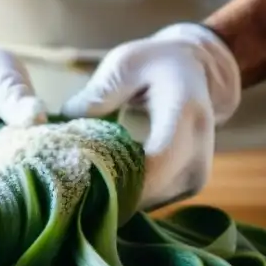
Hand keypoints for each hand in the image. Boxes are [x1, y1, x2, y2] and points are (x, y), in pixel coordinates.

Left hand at [61, 23, 240, 208]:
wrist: (195, 72)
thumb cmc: (154, 64)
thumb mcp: (124, 63)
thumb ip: (98, 93)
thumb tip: (66, 123)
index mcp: (185, 113)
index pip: (158, 161)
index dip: (117, 177)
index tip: (78, 172)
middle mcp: (199, 150)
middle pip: (149, 190)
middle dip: (107, 190)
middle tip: (70, 178)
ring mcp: (196, 174)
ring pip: (148, 202)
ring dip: (115, 195)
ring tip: (86, 175)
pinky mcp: (188, 188)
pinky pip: (152, 202)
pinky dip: (128, 195)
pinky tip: (106, 179)